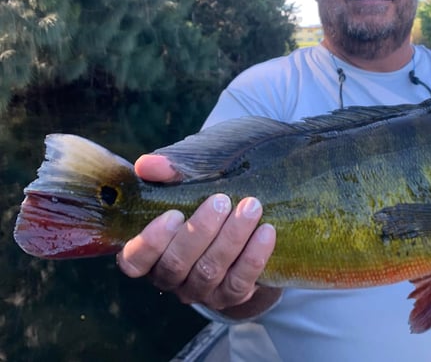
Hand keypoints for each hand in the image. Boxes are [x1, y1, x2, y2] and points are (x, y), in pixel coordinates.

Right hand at [116, 154, 278, 315]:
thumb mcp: (187, 183)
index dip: (151, 242)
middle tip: (221, 200)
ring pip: (209, 271)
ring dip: (231, 238)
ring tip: (251, 207)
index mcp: (150, 253)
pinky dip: (253, 256)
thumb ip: (166, 173)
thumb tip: (146, 165)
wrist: (244, 229)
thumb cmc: (205, 201)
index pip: (135, 260)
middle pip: (176, 264)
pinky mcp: (230, 296)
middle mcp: (170, 277)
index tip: (174, 214)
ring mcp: (200, 290)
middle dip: (200, 231)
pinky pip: (239, 282)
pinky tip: (266, 232)